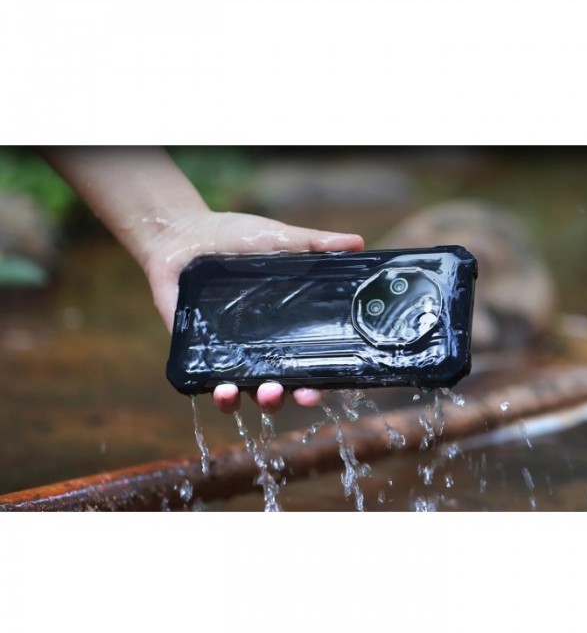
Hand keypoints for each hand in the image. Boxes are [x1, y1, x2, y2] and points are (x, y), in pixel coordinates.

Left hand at [142, 209, 364, 412]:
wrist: (181, 231)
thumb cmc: (233, 237)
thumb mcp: (278, 239)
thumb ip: (314, 244)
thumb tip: (358, 242)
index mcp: (283, 324)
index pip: (307, 361)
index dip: (320, 379)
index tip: (330, 387)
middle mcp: (258, 345)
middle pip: (279, 386)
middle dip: (291, 396)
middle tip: (300, 394)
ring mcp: (226, 351)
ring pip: (245, 392)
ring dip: (257, 401)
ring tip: (264, 393)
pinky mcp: (194, 351)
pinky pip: (206, 383)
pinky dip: (216, 393)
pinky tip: (222, 389)